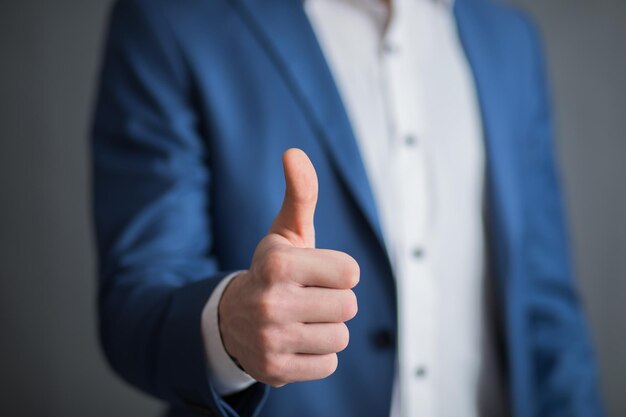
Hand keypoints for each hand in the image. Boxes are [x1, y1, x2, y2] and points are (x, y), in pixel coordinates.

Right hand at [218, 148, 358, 386]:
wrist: (233, 319)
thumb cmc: (272, 271)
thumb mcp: (286, 232)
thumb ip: (300, 193)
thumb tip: (293, 151)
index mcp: (277, 263)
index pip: (350, 273)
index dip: (339, 273)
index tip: (316, 274)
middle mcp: (271, 302)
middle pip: (349, 306)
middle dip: (335, 301)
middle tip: (308, 298)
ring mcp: (271, 339)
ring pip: (340, 337)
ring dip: (328, 329)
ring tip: (302, 320)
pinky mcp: (275, 370)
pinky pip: (328, 364)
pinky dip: (318, 356)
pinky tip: (296, 343)